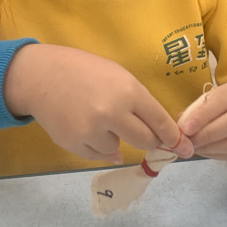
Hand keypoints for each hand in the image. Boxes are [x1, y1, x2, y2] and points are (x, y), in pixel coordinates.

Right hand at [4, 44, 193, 163]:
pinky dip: (99, 146)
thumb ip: (139, 104)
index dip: (174, 137)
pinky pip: (98, 155)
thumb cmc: (86, 71)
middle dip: (151, 141)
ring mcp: (92, 130)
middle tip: (149, 137)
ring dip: (117, 139)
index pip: (160, 121)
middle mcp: (113, 113)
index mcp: (129, 92)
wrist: (42, 76)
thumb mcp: (119, 77)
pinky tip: (88, 127)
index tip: (184, 148)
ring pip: (120, 149)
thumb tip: (155, 138)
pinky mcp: (75, 143)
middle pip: (145, 140)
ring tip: (100, 118)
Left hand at [177, 76, 226, 161]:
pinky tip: (207, 152)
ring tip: (195, 148)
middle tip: (189, 142)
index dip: (204, 114)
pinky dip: (220, 155)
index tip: (185, 128)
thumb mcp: (219, 95)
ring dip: (213, 148)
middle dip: (208, 134)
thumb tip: (181, 125)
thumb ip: (200, 107)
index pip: (225, 99)